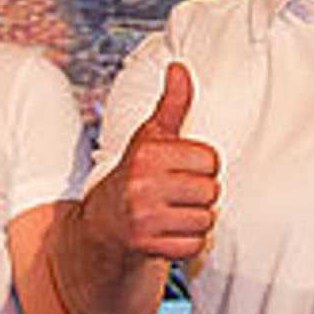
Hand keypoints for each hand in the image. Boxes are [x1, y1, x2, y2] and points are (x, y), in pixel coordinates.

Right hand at [100, 63, 217, 262]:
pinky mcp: (147, 245)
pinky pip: (195, 244)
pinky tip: (168, 233)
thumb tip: (180, 68)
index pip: (210, 160)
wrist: (102, 226)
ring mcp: (143, 217)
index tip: (179, 171)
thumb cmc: (134, 177)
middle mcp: (142, 184)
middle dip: (199, 195)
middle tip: (175, 195)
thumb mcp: (149, 139)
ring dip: (194, 220)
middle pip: (211, 191)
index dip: (201, 167)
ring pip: (206, 219)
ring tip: (172, 214)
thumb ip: (171, 104)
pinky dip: (186, 243)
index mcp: (146, 154)